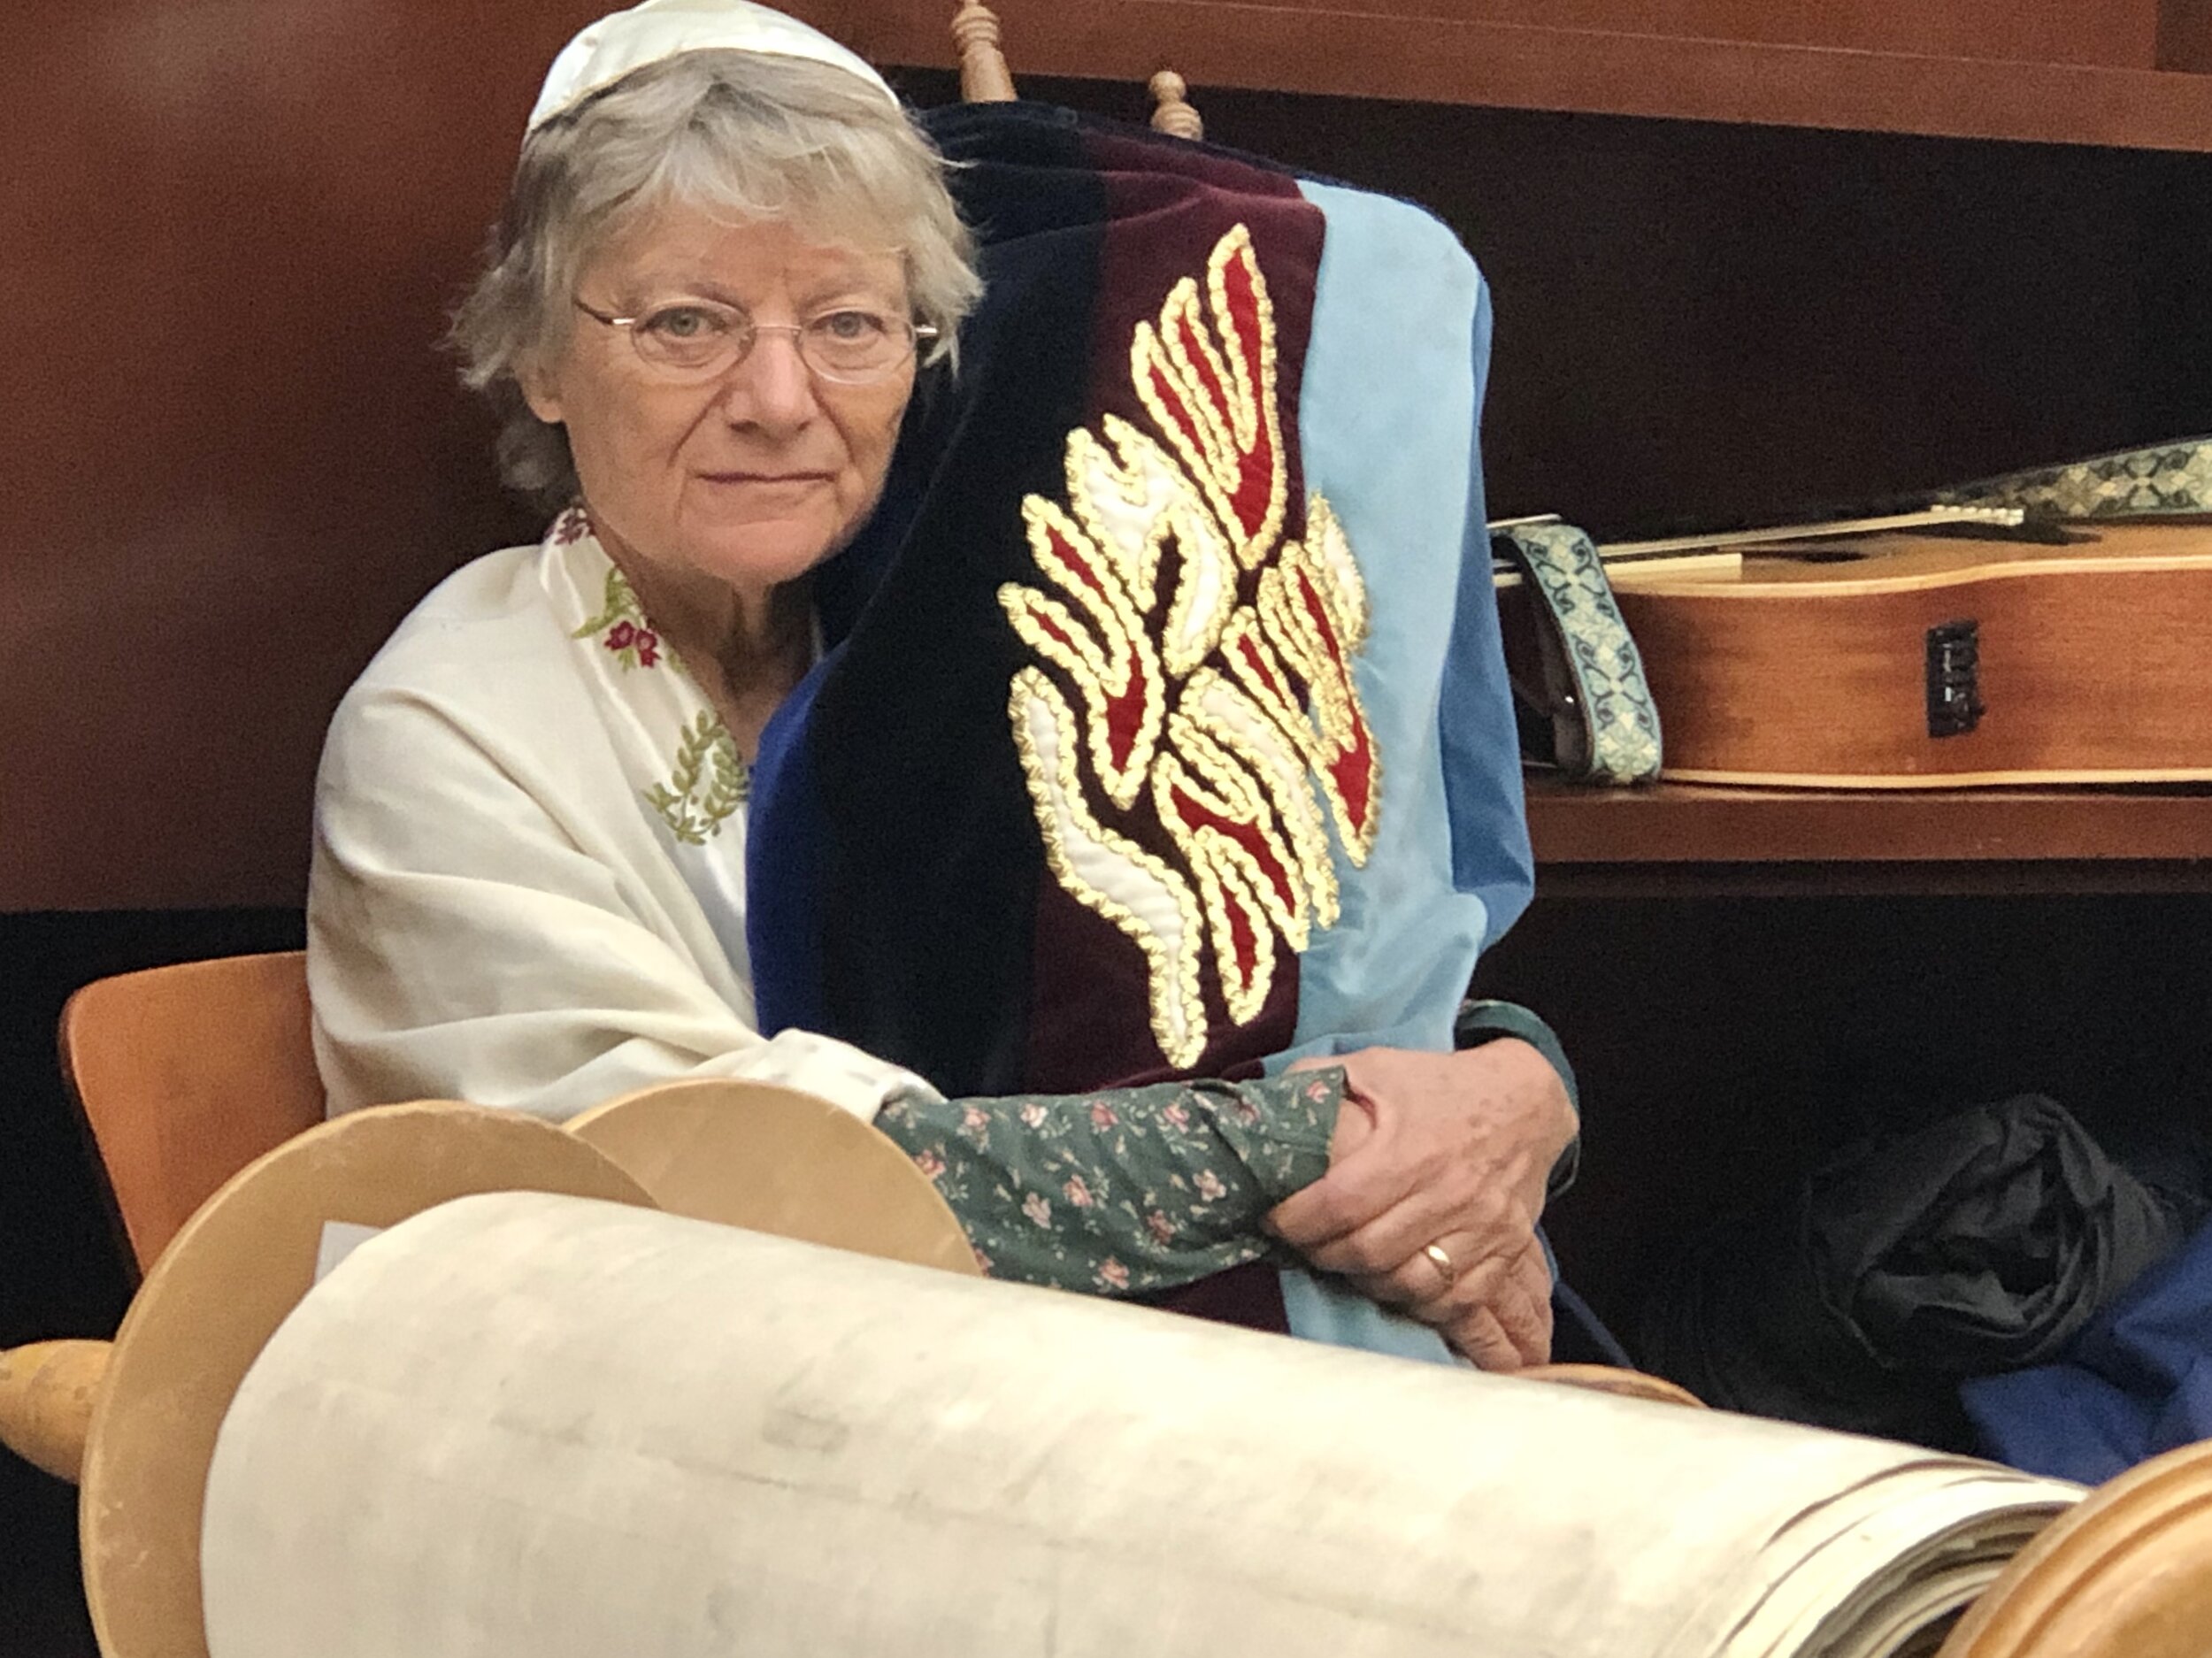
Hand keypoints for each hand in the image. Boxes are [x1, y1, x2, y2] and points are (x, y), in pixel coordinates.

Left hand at [1269, 1041, 1575, 1370]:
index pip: (1340, 1202)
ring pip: (1409, 1283)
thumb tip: (1259, 1101)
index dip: (1296, 1221)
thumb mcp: (1377, 1067)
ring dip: (1366, 1281)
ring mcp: (1482, 1227)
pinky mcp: (1504, 1250)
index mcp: (1411, 1148)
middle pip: (1369, 1251)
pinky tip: (1392, 1278)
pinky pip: (1454, 1298)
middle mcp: (1449, 1192)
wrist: (1526, 1104)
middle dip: (1323, 1254)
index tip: (1274, 1220)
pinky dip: (1416, 1299)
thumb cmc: (1440, 1087)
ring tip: (1345, 1261)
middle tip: (1305, 1243)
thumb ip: (1319, 1081)